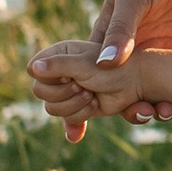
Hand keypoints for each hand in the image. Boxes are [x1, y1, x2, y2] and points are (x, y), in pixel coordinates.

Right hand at [30, 36, 154, 139]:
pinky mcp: (78, 105)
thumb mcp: (85, 64)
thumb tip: (32, 69)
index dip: (52, 77)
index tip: (72, 75)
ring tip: (93, 95)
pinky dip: (80, 116)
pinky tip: (95, 105)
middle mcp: (61, 69)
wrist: (140, 83)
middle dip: (64, 93)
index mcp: (60, 52)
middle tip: (84, 87)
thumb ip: (59, 65)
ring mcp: (68, 88)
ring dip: (74, 105)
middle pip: (40, 91)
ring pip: (52, 108)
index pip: (36, 69)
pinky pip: (66, 118)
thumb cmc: (116, 67)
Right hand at [81, 0, 171, 121]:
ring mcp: (157, 49)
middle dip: (125, 110)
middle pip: (121, 90)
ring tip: (163, 115)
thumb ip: (121, 30)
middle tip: (138, 118)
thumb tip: (105, 67)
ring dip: (155, 106)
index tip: (74, 132)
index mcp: (108, 33)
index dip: (80, 102)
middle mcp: (130, 47)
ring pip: (151, 89)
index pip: (88, 74)